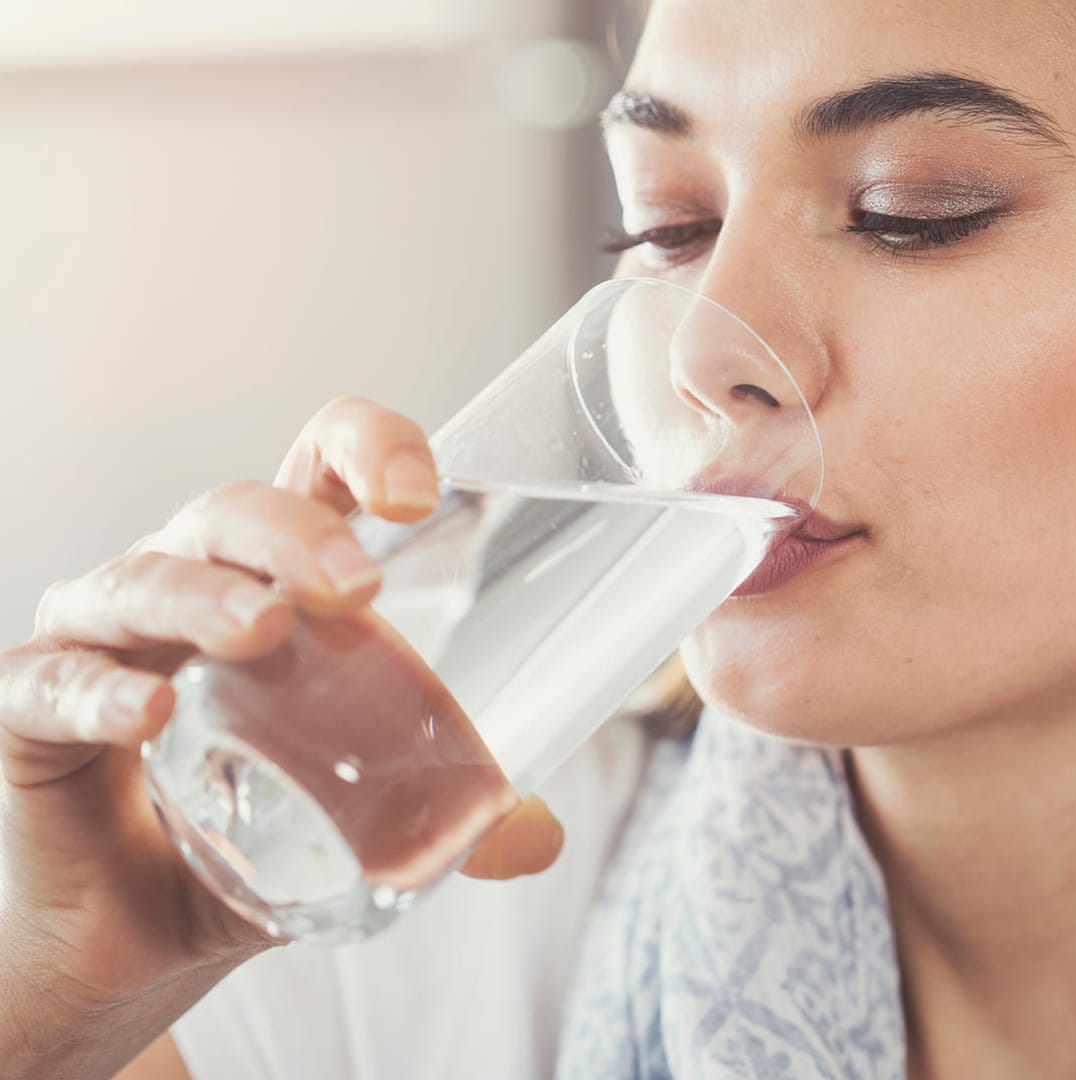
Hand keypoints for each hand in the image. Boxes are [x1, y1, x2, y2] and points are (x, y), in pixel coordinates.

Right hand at [0, 397, 563, 1056]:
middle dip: (295, 532)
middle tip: (356, 584)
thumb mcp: (367, 819)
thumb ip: (450, 816)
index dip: (368, 448)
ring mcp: (106, 640)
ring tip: (262, 626)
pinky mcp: (33, 713)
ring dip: (204, 593)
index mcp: (280, 580)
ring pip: (143, 580)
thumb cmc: (255, 835)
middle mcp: (191, 585)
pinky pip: (55, 684)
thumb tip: (537, 838)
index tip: (421, 491)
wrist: (134, 939)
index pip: (318, 469)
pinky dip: (99, 690)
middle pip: (233, 512)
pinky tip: (148, 712)